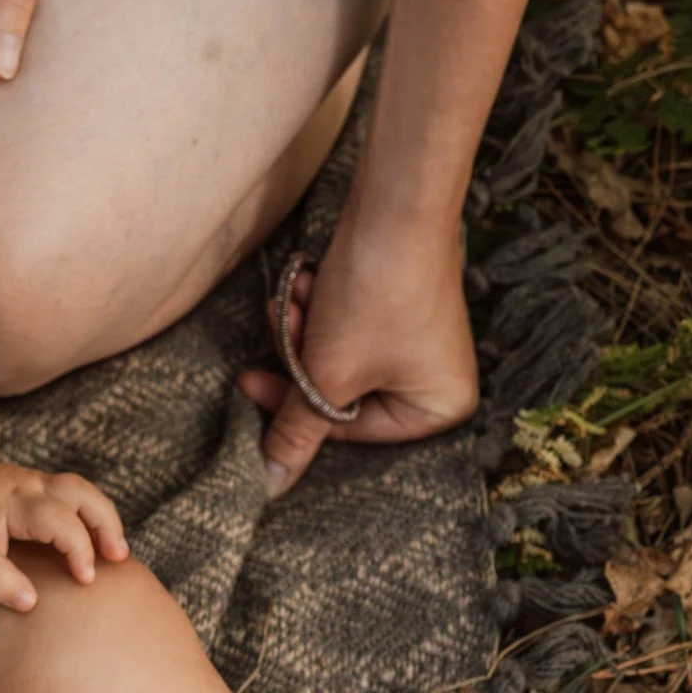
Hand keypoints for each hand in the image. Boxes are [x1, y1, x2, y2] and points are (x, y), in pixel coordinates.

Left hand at [0, 459, 126, 611]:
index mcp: (16, 502)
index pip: (62, 522)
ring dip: (104, 518)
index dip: (79, 550)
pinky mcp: (38, 484)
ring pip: (82, 489)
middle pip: (82, 494)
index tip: (85, 579)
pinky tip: (97, 541)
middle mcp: (32, 485)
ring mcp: (37, 481)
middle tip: (119, 558)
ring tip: (117, 552)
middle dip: (106, 524)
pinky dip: (91, 514)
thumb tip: (31, 603)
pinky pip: (73, 494)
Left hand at [237, 207, 480, 497]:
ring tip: (299, 297)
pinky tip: (309, 279)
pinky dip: (317, 307)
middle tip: (282, 326)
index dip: (294, 407)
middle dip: (300, 360)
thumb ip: (296, 433)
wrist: (393, 205)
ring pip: (332, 359)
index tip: (251, 381)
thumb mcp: (327, 373)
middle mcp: (438, 381)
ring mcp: (418, 344)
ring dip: (302, 330)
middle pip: (338, 397)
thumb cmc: (375, 295)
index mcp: (440, 410)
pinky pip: (342, 329)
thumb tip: (270, 488)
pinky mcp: (397, 310)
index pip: (346, 431)